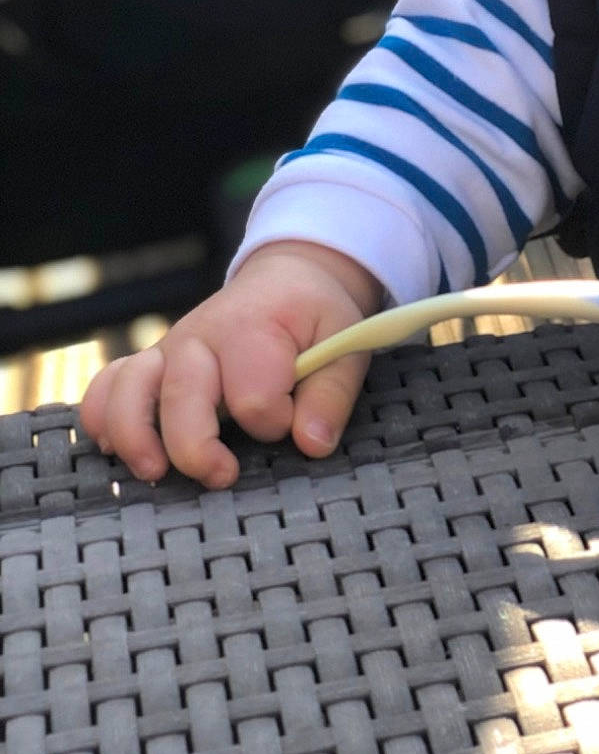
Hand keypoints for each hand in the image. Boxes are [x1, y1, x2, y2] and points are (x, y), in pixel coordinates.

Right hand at [79, 241, 383, 488]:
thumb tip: (311, 444)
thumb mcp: (344, 341)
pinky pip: (107, 385)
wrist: (287, 278)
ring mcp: (168, 349)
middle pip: (182, 396)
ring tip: (155, 472)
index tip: (290, 422)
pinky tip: (113, 449)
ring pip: (130, 389)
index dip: (272, 421)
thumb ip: (331, 394)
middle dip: (196, 447)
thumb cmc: (314, 315)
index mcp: (253, 329)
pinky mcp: (151, 363)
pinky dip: (101, 416)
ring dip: (134, 436)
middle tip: (223, 475)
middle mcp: (201, 336)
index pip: (252, 393)